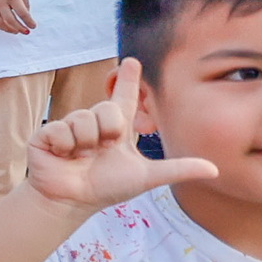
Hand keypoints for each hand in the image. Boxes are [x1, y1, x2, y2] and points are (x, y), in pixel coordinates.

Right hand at [0, 0, 35, 38]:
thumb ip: (25, 2)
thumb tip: (26, 15)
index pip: (22, 13)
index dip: (29, 21)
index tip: (33, 26)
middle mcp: (0, 2)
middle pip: (11, 21)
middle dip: (20, 28)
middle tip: (26, 31)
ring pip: (0, 24)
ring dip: (9, 30)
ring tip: (16, 31)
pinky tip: (4, 27)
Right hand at [21, 62, 217, 211]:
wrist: (71, 201)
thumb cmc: (106, 189)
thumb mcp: (146, 176)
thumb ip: (178, 169)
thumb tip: (215, 168)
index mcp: (116, 130)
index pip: (124, 99)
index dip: (128, 80)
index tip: (131, 60)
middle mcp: (94, 124)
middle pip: (106, 108)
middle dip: (108, 131)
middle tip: (101, 151)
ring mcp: (69, 128)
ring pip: (83, 118)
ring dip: (85, 143)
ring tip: (81, 157)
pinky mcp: (47, 134)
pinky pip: (61, 129)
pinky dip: (65, 146)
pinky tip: (63, 157)